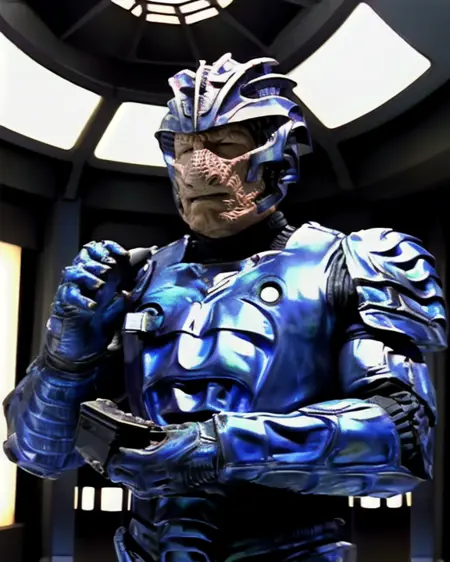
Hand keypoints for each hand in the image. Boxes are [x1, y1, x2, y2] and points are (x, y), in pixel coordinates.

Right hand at [44, 240, 131, 373]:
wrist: (80, 355)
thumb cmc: (96, 331)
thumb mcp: (116, 313)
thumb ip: (122, 301)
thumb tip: (130, 292)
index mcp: (96, 279)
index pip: (98, 253)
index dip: (109, 248)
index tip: (123, 254)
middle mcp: (82, 283)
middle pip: (84, 257)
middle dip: (98, 260)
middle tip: (110, 267)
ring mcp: (71, 292)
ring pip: (73, 272)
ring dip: (88, 275)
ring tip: (100, 284)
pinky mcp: (62, 305)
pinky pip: (68, 295)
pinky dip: (81, 299)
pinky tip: (92, 306)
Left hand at [102, 407, 220, 498]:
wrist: (216, 454)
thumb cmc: (197, 439)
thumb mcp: (170, 431)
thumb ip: (151, 436)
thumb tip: (137, 436)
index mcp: (152, 460)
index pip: (120, 460)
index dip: (113, 453)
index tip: (113, 445)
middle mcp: (152, 477)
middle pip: (119, 475)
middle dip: (114, 464)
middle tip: (115, 452)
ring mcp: (158, 487)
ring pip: (129, 485)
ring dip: (124, 474)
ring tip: (126, 461)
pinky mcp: (165, 492)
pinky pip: (142, 490)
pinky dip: (136, 481)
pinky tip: (139, 472)